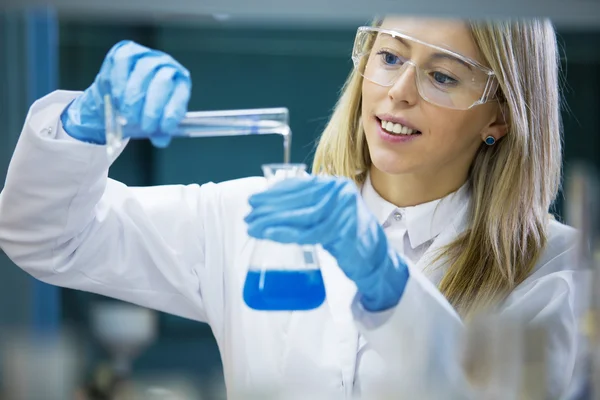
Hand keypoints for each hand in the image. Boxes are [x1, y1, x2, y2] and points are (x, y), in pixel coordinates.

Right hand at [60, 40, 190, 146]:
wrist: (115, 99)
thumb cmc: (139, 110)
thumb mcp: (152, 124)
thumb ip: (159, 132)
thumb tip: (161, 140)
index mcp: (180, 82)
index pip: (181, 94)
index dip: (173, 112)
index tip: (165, 129)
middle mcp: (166, 65)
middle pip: (163, 82)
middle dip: (153, 108)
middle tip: (145, 127)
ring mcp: (146, 55)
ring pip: (143, 72)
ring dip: (134, 98)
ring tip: (128, 117)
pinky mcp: (125, 50)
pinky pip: (123, 62)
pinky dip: (119, 83)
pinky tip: (117, 98)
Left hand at [245, 175, 409, 310]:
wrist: (375, 258)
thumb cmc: (347, 236)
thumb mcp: (326, 213)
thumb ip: (307, 204)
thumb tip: (269, 203)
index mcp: (335, 185)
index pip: (299, 185)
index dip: (274, 193)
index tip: (254, 200)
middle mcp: (341, 193)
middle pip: (298, 199)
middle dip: (269, 207)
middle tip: (249, 215)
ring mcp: (344, 210)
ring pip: (301, 216)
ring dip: (273, 221)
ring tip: (254, 226)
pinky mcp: (344, 230)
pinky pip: (308, 232)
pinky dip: (286, 233)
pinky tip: (270, 234)